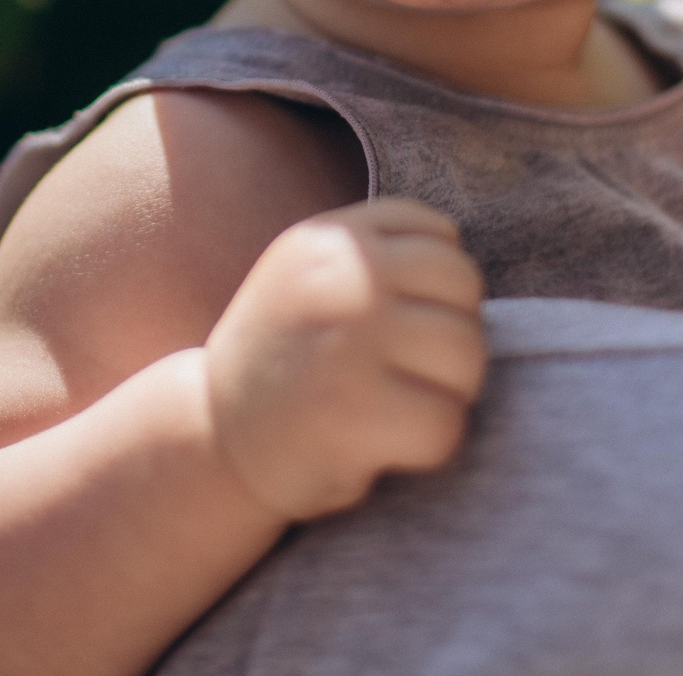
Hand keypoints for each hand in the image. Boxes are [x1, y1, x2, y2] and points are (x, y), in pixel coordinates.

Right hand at [201, 198, 487, 521]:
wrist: (215, 438)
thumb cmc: (287, 359)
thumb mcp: (313, 275)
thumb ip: (377, 255)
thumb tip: (462, 264)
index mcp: (332, 238)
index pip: (441, 238)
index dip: (438, 288)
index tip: (400, 323)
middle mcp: (343, 279)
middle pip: (464, 291)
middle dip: (452, 337)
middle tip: (407, 373)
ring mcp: (350, 342)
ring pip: (467, 356)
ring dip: (450, 391)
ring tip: (401, 404)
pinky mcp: (357, 412)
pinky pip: (447, 424)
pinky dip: (431, 445)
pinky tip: (389, 443)